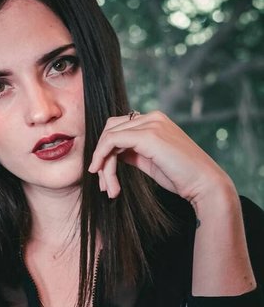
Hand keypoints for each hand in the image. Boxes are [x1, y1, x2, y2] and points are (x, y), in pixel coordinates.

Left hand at [88, 111, 232, 207]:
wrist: (204, 184)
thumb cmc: (181, 176)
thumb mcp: (151, 161)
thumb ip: (133, 152)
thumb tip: (111, 154)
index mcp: (155, 121)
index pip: (119, 128)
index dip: (105, 151)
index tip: (104, 178)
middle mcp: (152, 117)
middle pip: (111, 130)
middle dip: (101, 157)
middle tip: (103, 185)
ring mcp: (151, 124)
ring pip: (109, 137)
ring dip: (103, 164)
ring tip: (108, 189)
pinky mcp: (148, 135)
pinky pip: (112, 141)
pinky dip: (102, 157)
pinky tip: (102, 173)